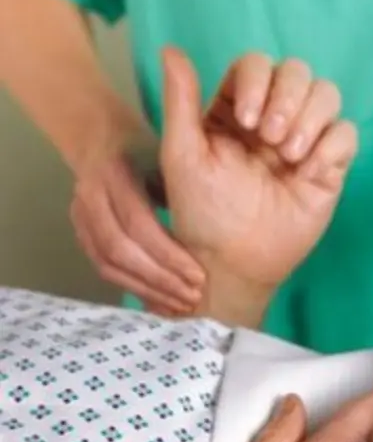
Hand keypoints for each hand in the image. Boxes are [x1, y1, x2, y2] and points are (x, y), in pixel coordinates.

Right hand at [71, 128, 204, 314]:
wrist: (104, 138)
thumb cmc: (151, 148)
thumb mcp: (170, 155)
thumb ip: (186, 186)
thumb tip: (223, 228)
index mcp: (115, 171)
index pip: (139, 224)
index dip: (169, 255)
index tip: (200, 276)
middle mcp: (90, 194)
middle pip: (120, 249)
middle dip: (160, 279)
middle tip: (193, 297)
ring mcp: (80, 215)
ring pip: (108, 264)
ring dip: (147, 289)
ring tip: (180, 303)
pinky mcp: (80, 232)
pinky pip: (103, 268)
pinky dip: (133, 287)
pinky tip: (160, 298)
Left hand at [160, 49, 357, 288]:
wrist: (232, 261)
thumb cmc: (202, 212)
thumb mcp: (183, 155)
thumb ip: (180, 101)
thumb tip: (171, 49)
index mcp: (236, 109)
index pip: (257, 65)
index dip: (258, 81)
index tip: (246, 121)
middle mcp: (272, 118)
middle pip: (298, 72)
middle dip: (288, 98)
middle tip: (270, 138)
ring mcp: (303, 141)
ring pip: (327, 95)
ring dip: (311, 118)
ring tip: (288, 155)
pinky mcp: (328, 166)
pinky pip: (346, 134)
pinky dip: (331, 145)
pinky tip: (308, 171)